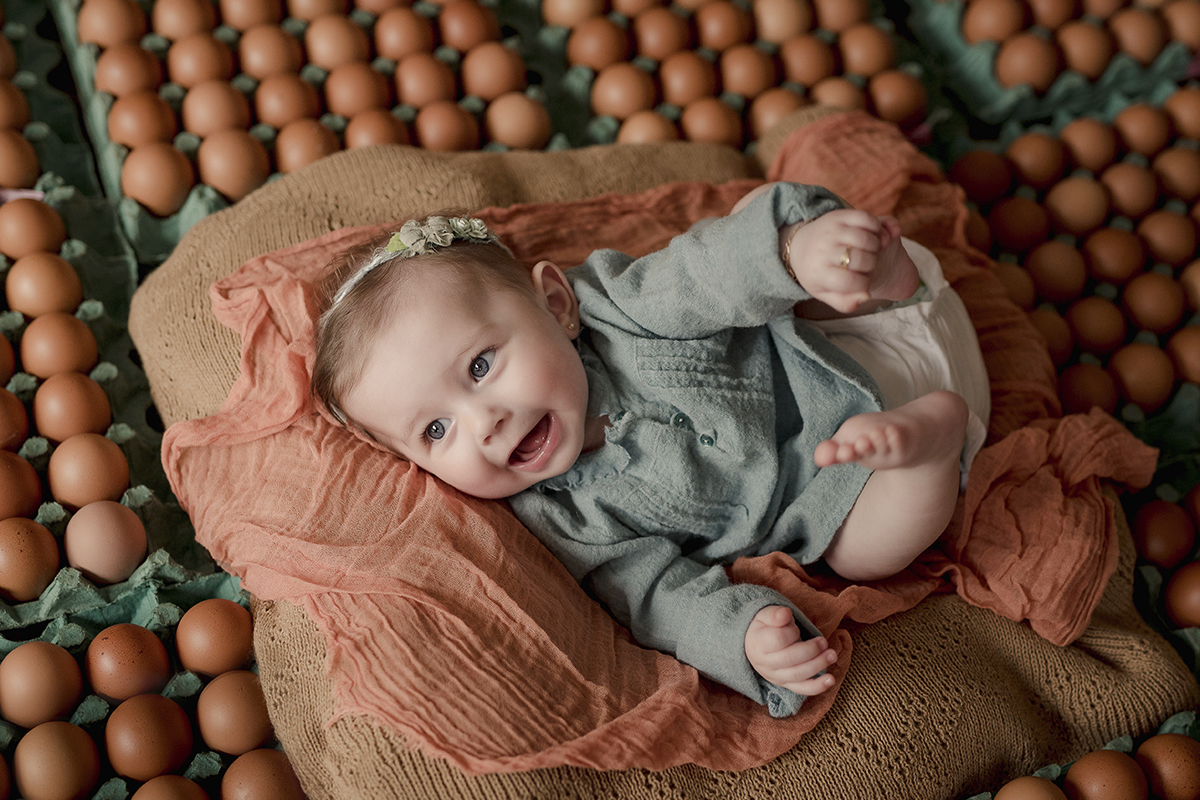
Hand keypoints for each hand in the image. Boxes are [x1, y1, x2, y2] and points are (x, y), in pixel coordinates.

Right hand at [744, 605, 837, 695]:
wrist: (755, 646)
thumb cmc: (764, 628)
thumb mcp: (765, 615)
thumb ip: (775, 614)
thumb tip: (785, 614)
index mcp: (759, 643)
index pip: (778, 639)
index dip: (792, 632)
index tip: (796, 627)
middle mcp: (765, 663)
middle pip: (790, 659)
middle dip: (811, 650)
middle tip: (823, 641)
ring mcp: (776, 676)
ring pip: (798, 675)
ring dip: (818, 665)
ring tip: (832, 655)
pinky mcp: (786, 684)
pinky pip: (802, 689)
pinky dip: (818, 686)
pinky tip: (831, 680)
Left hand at [785, 210, 903, 313]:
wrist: (800, 246)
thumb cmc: (819, 274)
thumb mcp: (826, 293)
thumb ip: (845, 302)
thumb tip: (866, 295)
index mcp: (819, 273)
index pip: (852, 282)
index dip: (865, 284)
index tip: (863, 282)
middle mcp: (823, 250)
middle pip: (862, 259)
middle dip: (872, 265)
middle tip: (868, 266)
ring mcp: (830, 230)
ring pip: (866, 239)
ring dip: (877, 247)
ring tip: (872, 251)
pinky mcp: (838, 215)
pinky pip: (866, 219)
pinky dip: (876, 227)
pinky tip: (873, 236)